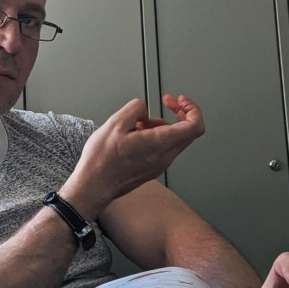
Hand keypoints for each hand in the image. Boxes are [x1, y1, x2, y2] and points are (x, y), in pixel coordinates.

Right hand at [62, 94, 204, 217]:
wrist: (93, 186)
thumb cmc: (102, 161)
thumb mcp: (115, 123)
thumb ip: (135, 108)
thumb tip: (143, 109)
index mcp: (159, 144)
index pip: (195, 126)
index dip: (192, 108)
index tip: (179, 100)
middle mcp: (164, 157)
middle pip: (188, 131)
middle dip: (178, 112)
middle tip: (167, 102)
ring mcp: (159, 165)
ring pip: (174, 139)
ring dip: (162, 124)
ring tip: (139, 122)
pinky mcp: (152, 169)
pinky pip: (163, 148)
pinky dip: (155, 136)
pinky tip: (135, 134)